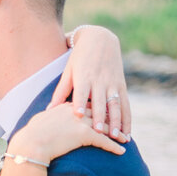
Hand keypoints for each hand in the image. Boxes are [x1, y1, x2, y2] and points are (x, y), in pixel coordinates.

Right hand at [9, 102, 125, 166]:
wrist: (31, 143)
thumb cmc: (31, 135)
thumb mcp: (40, 121)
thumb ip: (48, 118)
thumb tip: (44, 120)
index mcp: (67, 106)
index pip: (87, 105)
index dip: (98, 109)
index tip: (105, 113)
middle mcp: (76, 111)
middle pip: (100, 113)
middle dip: (111, 119)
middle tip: (120, 125)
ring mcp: (81, 121)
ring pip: (105, 126)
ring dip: (117, 133)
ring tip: (125, 139)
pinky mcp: (84, 134)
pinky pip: (104, 140)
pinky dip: (114, 146)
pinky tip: (121, 152)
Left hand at [53, 25, 131, 141]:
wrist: (100, 39)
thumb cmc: (80, 57)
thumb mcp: (69, 70)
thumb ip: (61, 91)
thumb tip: (49, 109)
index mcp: (84, 76)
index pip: (82, 91)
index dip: (80, 103)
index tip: (78, 115)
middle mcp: (100, 80)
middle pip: (100, 101)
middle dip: (100, 116)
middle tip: (99, 132)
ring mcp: (112, 83)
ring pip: (116, 104)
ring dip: (116, 121)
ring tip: (115, 136)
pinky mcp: (121, 85)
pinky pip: (126, 105)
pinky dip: (127, 119)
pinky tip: (126, 133)